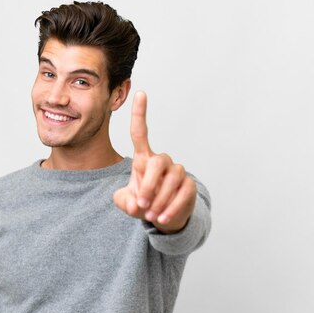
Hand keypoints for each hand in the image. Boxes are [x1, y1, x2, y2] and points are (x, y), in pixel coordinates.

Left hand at [113, 91, 196, 233]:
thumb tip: (133, 204)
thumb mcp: (126, 202)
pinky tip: (162, 219)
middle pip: (156, 163)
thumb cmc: (143, 203)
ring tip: (151, 215)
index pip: (140, 132)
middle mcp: (162, 161)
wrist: (162, 218)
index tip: (140, 93)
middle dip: (148, 185)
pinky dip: (171, 209)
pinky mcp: (189, 186)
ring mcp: (178, 172)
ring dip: (159, 200)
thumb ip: (123, 201)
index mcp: (144, 159)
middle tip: (142, 204)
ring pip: (171, 181)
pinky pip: (182, 195)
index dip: (140, 113)